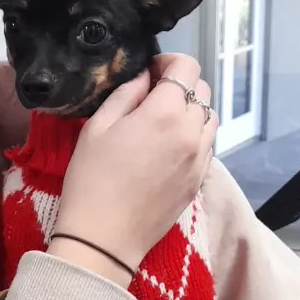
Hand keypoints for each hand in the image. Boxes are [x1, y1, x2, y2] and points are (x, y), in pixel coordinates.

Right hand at [51, 54, 217, 285]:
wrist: (103, 237)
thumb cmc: (90, 179)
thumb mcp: (96, 128)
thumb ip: (124, 95)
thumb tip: (142, 78)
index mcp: (164, 113)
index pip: (187, 68)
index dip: (168, 62)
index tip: (148, 72)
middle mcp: (191, 132)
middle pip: (203, 90)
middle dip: (180, 84)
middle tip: (150, 95)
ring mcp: (200, 158)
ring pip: (209, 118)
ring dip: (190, 109)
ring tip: (160, 121)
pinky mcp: (199, 180)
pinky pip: (206, 144)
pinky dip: (192, 135)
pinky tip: (165, 147)